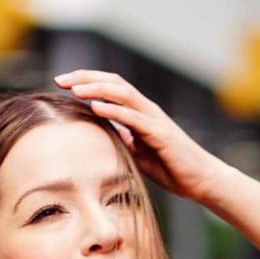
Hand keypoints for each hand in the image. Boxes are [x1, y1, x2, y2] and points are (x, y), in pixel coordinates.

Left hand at [54, 70, 231, 204]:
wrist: (200, 180)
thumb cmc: (170, 167)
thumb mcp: (136, 150)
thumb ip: (121, 136)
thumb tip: (100, 130)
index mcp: (139, 112)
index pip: (110, 87)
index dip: (86, 81)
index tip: (61, 83)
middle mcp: (146, 109)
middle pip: (113, 82)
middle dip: (85, 78)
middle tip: (59, 79)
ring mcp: (154, 119)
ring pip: (123, 94)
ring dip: (97, 89)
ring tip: (74, 89)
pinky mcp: (161, 134)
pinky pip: (134, 118)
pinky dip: (114, 110)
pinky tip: (96, 108)